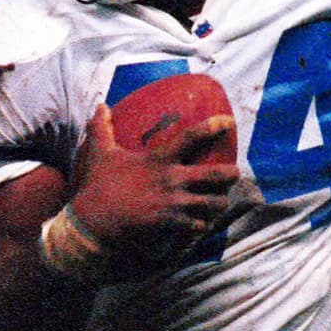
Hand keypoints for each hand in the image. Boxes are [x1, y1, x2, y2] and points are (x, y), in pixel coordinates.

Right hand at [69, 101, 240, 255]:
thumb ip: (102, 128)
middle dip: (230, 174)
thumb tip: (101, 105)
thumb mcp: (100, 153)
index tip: (228, 121)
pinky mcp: (170, 224)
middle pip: (213, 174)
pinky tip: (203, 225)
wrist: (94, 222)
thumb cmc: (98, 186)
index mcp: (159, 160)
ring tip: (223, 202)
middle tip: (236, 173)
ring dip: (220, 203)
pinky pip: (196, 226)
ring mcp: (173, 204)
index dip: (213, 126)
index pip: (191, 136)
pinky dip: (202, 225)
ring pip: (211, 204)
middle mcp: (171, 180)